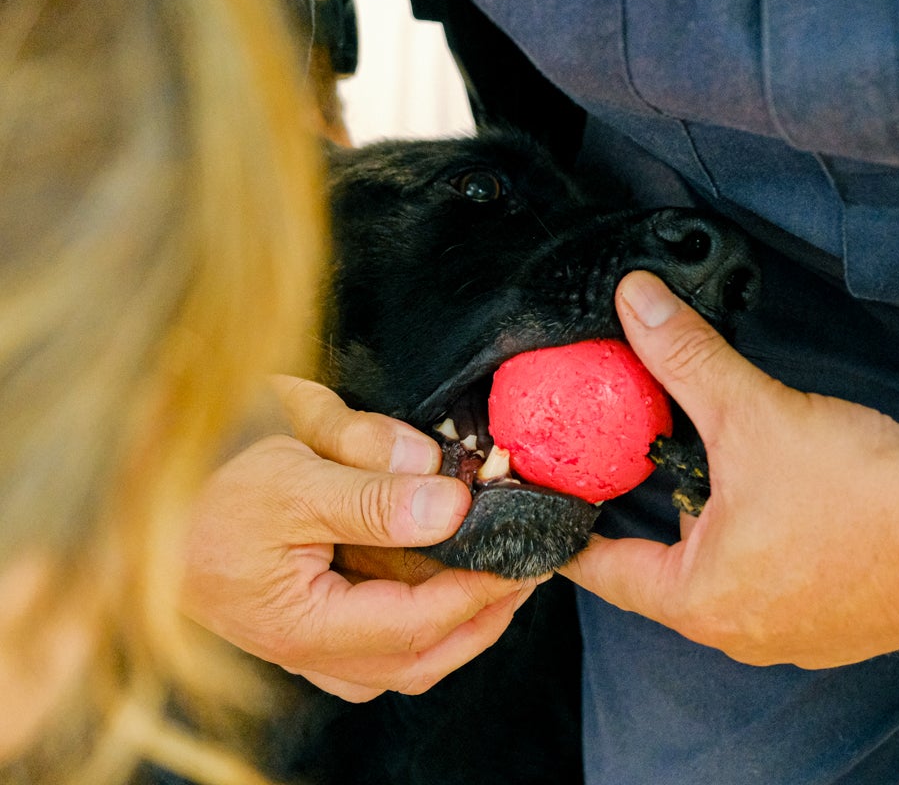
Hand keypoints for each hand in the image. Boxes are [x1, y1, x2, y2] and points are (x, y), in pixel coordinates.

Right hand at [182, 376, 540, 700]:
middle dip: (485, 618)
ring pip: (403, 663)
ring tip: (503, 572)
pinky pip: (382, 648)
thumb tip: (450, 506)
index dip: (480, 593)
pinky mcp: (306, 630)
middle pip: (418, 661)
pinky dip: (428, 623)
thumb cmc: (204, 469)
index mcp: (291, 620)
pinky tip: (450, 581)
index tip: (527, 556)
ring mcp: (301, 646)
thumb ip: (370, 487)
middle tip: (532, 569)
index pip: (412, 627)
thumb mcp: (289, 459)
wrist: (142, 485)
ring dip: (462, 625)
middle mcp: (298, 650)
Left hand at [558, 272, 898, 668]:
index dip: (574, 538)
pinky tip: (787, 508)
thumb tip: (637, 301)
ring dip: (717, 534)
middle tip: (642, 469)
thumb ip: (687, 358)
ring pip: (725, 580)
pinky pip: (776, 588)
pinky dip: (767, 551)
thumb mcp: (755, 415)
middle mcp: (738, 633)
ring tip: (721, 479)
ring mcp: (792, 639)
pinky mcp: (838, 631)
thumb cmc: (861, 492)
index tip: (555, 516)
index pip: (606, 573)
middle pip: (666, 573)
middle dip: (655, 520)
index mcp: (699, 599)